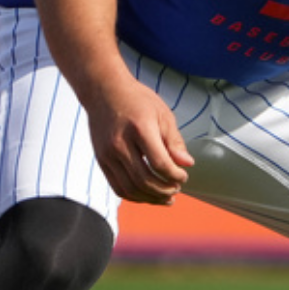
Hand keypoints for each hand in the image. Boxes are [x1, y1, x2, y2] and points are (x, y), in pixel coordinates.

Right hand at [84, 77, 194, 203]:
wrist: (104, 91)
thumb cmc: (136, 100)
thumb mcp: (163, 114)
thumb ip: (174, 141)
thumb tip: (187, 164)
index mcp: (140, 129)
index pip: (159, 163)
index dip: (175, 176)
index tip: (183, 177)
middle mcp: (120, 143)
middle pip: (144, 180)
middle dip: (164, 190)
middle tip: (176, 189)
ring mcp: (107, 153)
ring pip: (130, 188)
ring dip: (150, 198)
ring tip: (165, 197)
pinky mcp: (101, 160)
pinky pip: (117, 186)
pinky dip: (134, 196)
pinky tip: (147, 195)